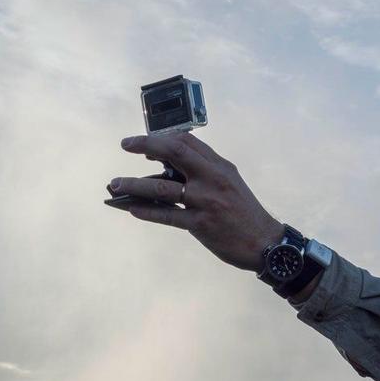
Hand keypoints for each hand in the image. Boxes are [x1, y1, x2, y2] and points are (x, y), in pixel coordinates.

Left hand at [106, 131, 283, 270]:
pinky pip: (166, 215)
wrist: (264, 242)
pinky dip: (146, 210)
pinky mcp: (200, 224)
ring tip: (115, 183)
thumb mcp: (229, 183)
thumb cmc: (244, 213)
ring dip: (133, 184)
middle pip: (174, 152)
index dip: (162, 137)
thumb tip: (167, 166)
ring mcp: (206, 201)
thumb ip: (204, 172)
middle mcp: (212, 179)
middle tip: (125, 144)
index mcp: (220, 167)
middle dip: (146, 144)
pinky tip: (131, 208)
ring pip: (161, 186)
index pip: (188, 141)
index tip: (144, 141)